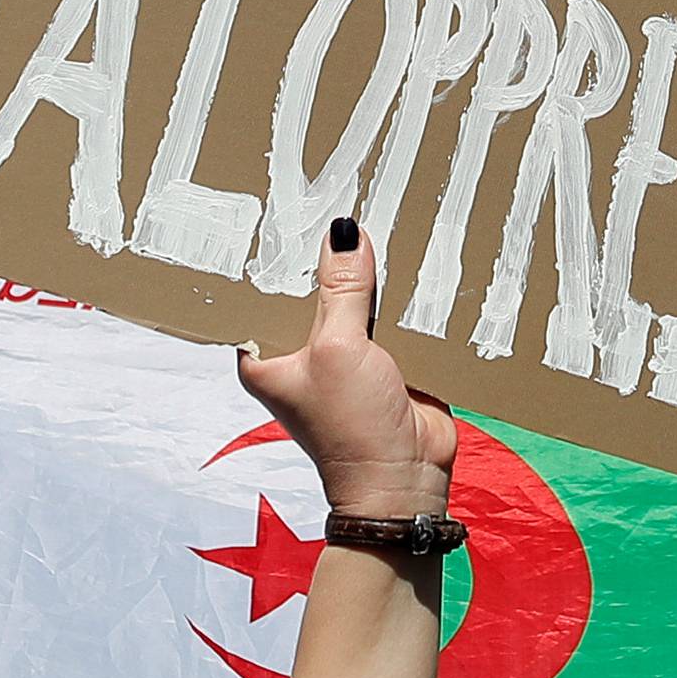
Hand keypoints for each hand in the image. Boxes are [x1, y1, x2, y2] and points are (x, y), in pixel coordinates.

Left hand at [238, 221, 455, 518]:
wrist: (407, 478)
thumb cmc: (352, 428)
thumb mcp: (339, 348)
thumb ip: (343, 289)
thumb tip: (344, 232)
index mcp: (267, 355)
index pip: (261, 291)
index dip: (271, 253)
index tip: (281, 205)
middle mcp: (303, 353)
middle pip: (314, 289)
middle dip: (329, 257)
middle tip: (338, 198)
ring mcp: (348, 357)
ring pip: (358, 301)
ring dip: (373, 277)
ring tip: (382, 216)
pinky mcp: (389, 362)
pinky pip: (394, 319)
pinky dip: (404, 298)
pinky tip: (414, 260)